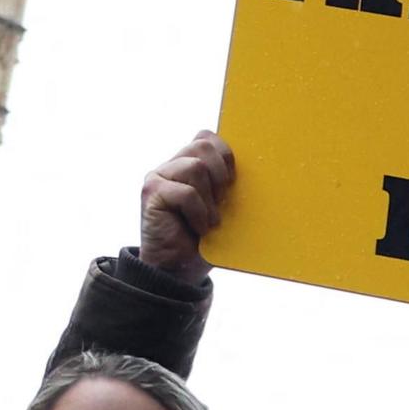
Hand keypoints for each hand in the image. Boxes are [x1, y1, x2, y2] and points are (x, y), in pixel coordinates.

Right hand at [136, 131, 232, 283]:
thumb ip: (225, 184)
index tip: (232, 184)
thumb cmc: (204, 241)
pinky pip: (186, 193)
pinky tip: (199, 229)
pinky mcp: (152, 194)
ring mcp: (158, 178)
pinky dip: (199, 213)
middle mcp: (171, 167)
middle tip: (221, 201)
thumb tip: (256, 167)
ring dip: (209, 199)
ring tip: (209, 221)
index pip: (207, 138)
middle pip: (202, 145)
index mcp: (188, 165)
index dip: (225, 155)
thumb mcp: (221, 207)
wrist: (177, 271)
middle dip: (220, 173)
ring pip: (195, 167)